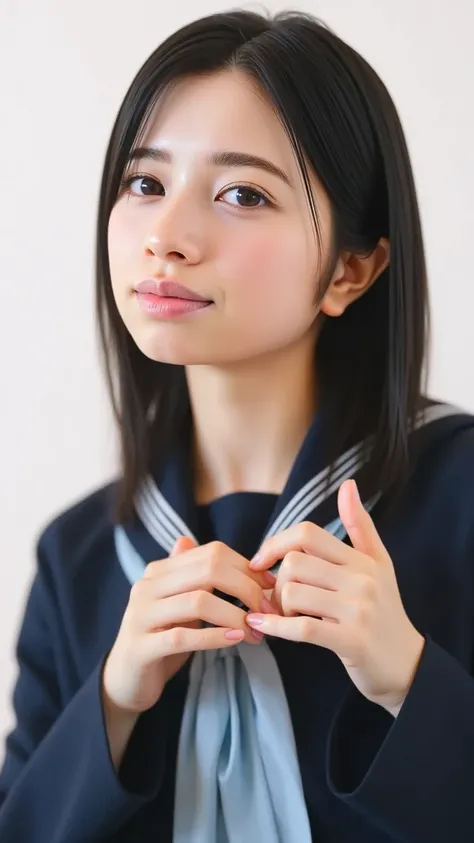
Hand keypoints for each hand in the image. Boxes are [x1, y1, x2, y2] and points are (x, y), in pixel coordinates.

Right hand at [103, 538, 273, 716]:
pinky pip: (182, 637)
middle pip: (208, 570)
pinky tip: (236, 639)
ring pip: (198, 602)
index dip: (246, 567)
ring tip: (255, 631)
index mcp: (159, 571)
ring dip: (235, 615)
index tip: (269, 587)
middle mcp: (147, 587)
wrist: (126, 680)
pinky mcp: (140, 647)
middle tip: (267, 611)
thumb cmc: (163, 638)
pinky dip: (214, 637)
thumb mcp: (181, 604)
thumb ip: (196, 577)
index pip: (211, 553)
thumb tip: (210, 547)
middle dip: (246, 588)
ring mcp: (141, 616)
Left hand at [247, 480, 424, 715]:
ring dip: (277, 607)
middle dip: (276, 581)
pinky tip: (262, 625)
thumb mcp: (379, 564)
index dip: (275, 544)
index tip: (261, 562)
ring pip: (294, 593)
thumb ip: (360, 526)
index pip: (307, 533)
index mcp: (361, 559)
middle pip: (294, 563)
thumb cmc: (384, 611)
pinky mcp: (351, 640)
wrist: (407, 664)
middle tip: (278, 598)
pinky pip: (302, 628)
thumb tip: (348, 485)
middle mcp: (362, 580)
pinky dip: (275, 627)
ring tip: (284, 615)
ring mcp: (358, 610)